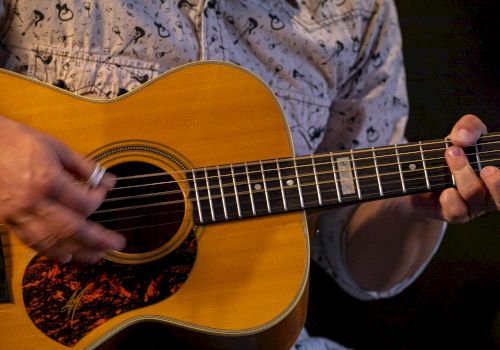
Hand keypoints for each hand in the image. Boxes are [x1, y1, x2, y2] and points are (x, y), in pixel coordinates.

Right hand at [0, 116, 125, 262]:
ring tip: (96, 256)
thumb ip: (84, 167)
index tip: (103, 192)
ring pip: (51, 241)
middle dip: (97, 240)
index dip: (98, 200)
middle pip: (71, 229)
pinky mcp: (7, 220)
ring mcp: (18, 214)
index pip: (83, 203)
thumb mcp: (56, 147)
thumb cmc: (18, 141)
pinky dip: (50, 251)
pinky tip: (66, 256)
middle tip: (116, 244)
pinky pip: (31, 241)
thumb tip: (109, 181)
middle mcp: (33, 202)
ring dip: (77, 251)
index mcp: (48, 180)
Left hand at [408, 114, 498, 223]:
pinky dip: (450, 197)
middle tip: (486, 168)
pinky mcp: (453, 214)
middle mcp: (490, 195)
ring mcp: (472, 206)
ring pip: (474, 193)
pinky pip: (456, 209)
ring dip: (463, 172)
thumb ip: (469, 128)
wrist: (420, 175)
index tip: (497, 168)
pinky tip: (444, 189)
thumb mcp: (462, 135)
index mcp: (498, 178)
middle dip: (497, 182)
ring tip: (451, 154)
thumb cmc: (451, 155)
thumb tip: (462, 137)